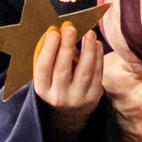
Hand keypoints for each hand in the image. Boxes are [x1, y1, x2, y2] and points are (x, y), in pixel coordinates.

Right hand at [33, 24, 106, 138]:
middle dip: (66, 46)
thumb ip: (51, 56)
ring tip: (89, 33)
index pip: (43, 69)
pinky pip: (97, 75)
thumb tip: (60, 30)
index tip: (53, 33)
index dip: (48, 50)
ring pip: (84, 72)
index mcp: (43, 90)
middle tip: (70, 28)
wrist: (70, 113)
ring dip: (87, 50)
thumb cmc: (56, 84)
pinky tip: (97, 44)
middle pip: (63, 69)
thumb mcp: (47, 76)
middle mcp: (59, 97)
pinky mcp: (94, 97)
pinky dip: (98, 58)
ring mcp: (78, 98)